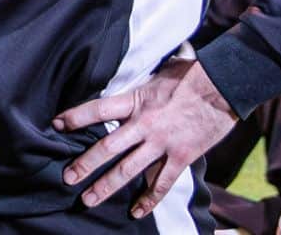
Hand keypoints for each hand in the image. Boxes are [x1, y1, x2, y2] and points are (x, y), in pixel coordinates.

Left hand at [55, 56, 237, 219]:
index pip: (97, 110)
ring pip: (128, 170)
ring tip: (88, 199)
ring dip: (106, 186)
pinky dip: (149, 200)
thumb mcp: (160, 72)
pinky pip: (161, 183)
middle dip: (84, 165)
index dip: (75, 117)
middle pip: (107, 147)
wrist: (224, 87)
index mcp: (135, 100)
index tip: (56, 124)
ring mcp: (161, 143)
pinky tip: (136, 211)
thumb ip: (143, 77)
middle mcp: (144, 124)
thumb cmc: (192, 75)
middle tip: (67, 178)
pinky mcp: (180, 156)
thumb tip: (130, 69)